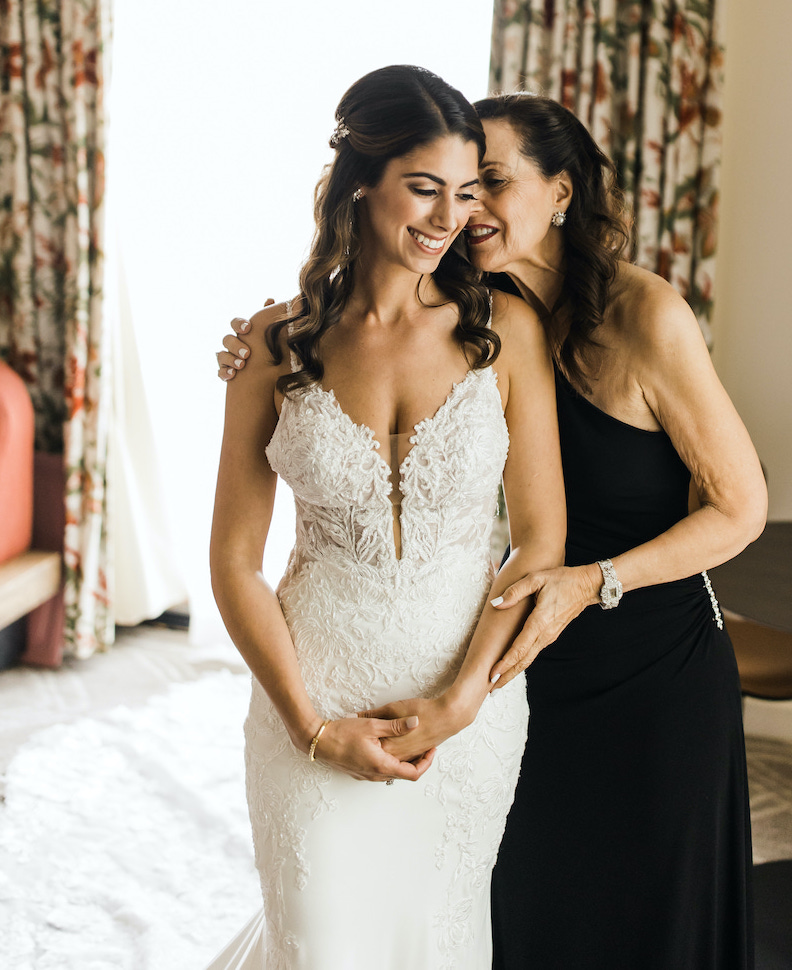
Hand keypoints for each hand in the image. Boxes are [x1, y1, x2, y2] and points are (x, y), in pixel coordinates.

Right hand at [216, 300, 269, 380]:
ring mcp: (228, 358)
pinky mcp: (226, 373)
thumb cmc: (269, 351)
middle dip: (236, 345)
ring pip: (221, 355)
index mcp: (242, 334)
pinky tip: (232, 375)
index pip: (236, 324)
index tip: (248, 328)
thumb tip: (270, 300)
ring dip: (230, 359)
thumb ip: (269, 320)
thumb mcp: (271, 337)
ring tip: (241, 365)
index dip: (239, 324)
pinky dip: (224, 373)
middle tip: (247, 353)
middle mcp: (233, 344)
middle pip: (227, 340)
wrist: (269, 376)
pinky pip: (220, 372)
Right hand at [314, 714, 435, 782]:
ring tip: (411, 746)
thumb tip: (416, 722)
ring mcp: (366, 775)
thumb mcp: (372, 725)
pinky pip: (381, 771)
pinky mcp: (359, 772)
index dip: (426, 763)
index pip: (413, 773)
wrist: (318, 741)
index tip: (431, 750)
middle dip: (418, 762)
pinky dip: (391, 762)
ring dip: (404, 763)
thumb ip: (396, 726)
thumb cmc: (343, 733)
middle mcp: (375, 775)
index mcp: (382, 765)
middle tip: (425, 747)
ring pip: (393, 773)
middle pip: (404, 774)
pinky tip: (391, 748)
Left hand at [359, 696, 469, 763]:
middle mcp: (399, 756)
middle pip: (379, 760)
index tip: (357, 739)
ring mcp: (410, 755)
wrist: (449, 715)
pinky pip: (403, 758)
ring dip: (384, 753)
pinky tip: (395, 739)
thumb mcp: (392, 708)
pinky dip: (396, 751)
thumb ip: (374, 715)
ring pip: (392, 761)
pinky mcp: (419, 751)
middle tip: (364, 739)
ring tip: (378, 740)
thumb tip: (355, 715)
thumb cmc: (423, 711)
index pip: (366, 753)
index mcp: (389, 749)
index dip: (359, 747)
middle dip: (371, 751)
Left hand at [489, 564, 600, 686]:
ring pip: (529, 658)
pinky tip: (513, 666)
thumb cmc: (561, 579)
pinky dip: (522, 662)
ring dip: (513, 671)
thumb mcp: (537, 578)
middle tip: (491, 690)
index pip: (520, 648)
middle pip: (523, 660)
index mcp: (540, 621)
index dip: (505, 663)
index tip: (493, 675)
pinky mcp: (551, 635)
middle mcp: (545, 633)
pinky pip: (533, 652)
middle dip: (507, 676)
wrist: (587, 586)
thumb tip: (496, 604)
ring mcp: (549, 636)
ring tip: (498, 682)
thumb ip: (515, 591)